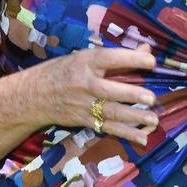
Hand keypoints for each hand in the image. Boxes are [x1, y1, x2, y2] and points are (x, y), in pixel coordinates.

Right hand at [38, 45, 157, 145]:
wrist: (33, 95)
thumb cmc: (63, 71)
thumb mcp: (84, 57)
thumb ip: (116, 57)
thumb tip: (146, 48)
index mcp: (85, 62)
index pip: (110, 58)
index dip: (131, 58)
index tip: (152, 60)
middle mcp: (84, 83)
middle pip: (109, 90)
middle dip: (131, 94)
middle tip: (151, 98)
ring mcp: (84, 105)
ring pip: (111, 111)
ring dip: (134, 117)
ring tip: (153, 120)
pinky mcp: (84, 120)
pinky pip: (108, 127)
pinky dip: (126, 134)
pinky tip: (142, 138)